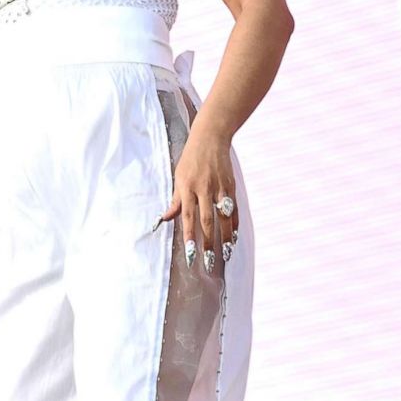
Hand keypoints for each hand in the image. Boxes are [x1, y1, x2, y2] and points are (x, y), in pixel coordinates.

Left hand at [158, 132, 238, 273]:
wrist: (210, 139)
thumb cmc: (190, 160)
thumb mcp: (178, 178)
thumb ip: (175, 200)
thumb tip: (165, 219)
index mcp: (187, 188)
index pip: (188, 217)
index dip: (190, 237)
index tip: (191, 254)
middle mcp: (203, 190)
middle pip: (206, 221)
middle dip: (208, 243)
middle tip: (208, 261)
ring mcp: (219, 188)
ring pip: (223, 218)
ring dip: (225, 237)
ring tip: (226, 254)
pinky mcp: (231, 186)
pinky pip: (234, 209)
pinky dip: (235, 224)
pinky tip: (234, 237)